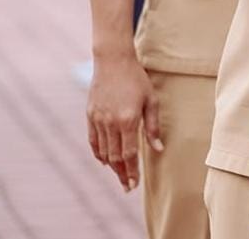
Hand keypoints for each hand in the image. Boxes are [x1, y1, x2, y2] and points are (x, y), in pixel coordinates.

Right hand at [86, 53, 161, 191]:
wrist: (113, 62)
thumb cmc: (137, 79)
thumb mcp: (151, 101)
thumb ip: (153, 126)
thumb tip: (158, 148)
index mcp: (128, 120)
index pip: (129, 154)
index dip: (131, 171)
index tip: (133, 185)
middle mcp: (111, 123)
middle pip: (115, 157)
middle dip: (122, 173)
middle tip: (127, 186)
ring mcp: (98, 120)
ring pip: (103, 151)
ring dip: (111, 166)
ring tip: (120, 175)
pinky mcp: (90, 116)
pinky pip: (93, 141)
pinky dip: (98, 153)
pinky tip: (105, 160)